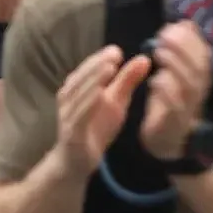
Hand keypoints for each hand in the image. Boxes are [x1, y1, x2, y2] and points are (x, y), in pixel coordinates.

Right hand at [55, 44, 151, 172]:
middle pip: (82, 76)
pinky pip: (79, 115)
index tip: (117, 50)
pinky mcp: (71, 132)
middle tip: (115, 53)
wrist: (76, 162)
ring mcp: (68, 114)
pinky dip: (88, 103)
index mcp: (77, 87)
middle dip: (98, 63)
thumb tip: (144, 58)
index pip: (88, 68)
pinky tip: (99, 93)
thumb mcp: (116, 102)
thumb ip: (127, 81)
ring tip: (109, 67)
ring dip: (94, 79)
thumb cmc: (94, 128)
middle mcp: (68, 97)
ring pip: (79, 93)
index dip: (101, 57)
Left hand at [138, 21, 212, 160]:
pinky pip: (176, 106)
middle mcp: (199, 92)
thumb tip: (185, 23)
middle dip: (183, 48)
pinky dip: (167, 91)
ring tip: (158, 53)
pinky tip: (156, 80)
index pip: (204, 55)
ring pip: (190, 84)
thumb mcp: (175, 74)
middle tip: (163, 36)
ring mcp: (189, 108)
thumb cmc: (170, 104)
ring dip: (176, 65)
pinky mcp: (176, 122)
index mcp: (200, 79)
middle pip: (199, 67)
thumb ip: (181, 52)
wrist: (170, 142)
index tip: (173, 26)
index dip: (191, 39)